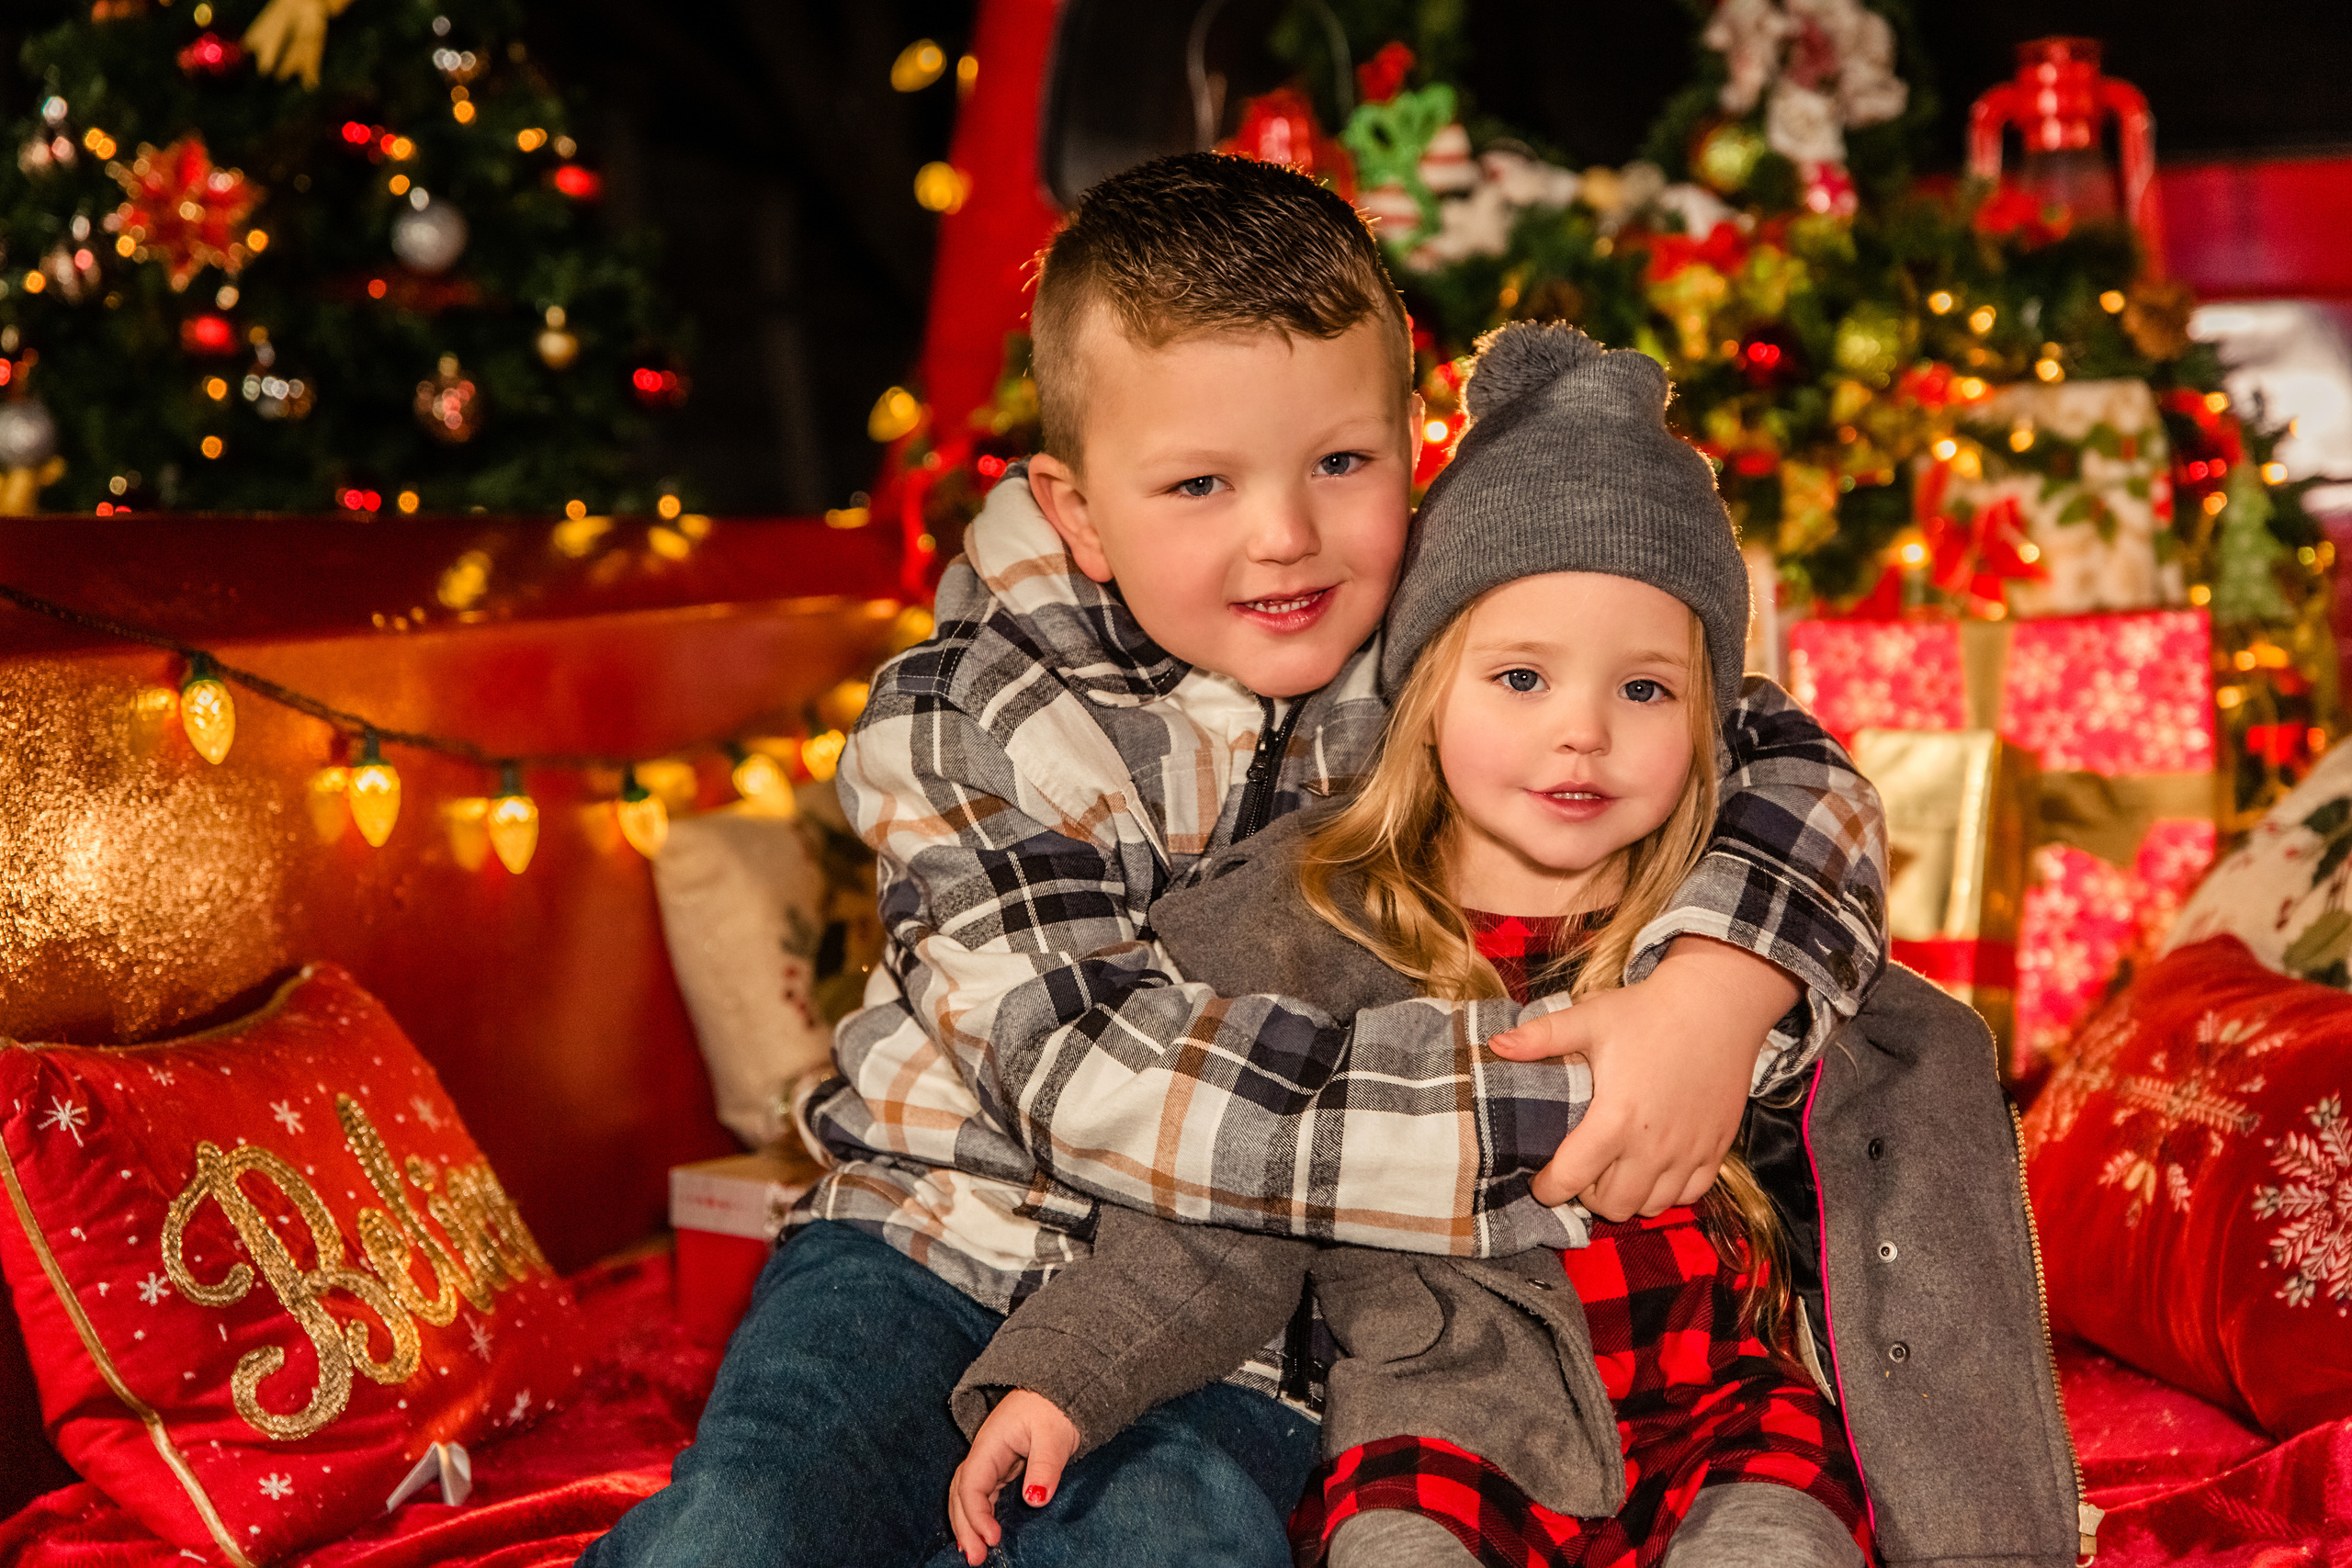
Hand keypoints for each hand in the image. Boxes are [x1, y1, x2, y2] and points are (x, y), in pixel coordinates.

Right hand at [948, 1389, 1080, 1564]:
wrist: (1061, 1388)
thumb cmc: (1057, 1407)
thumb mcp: (1055, 1435)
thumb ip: (1045, 1467)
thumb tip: (1036, 1500)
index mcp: (990, 1442)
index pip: (971, 1483)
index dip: (976, 1513)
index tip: (992, 1538)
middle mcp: (985, 1452)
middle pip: (962, 1492)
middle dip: (964, 1526)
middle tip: (975, 1559)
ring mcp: (991, 1459)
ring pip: (968, 1495)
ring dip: (968, 1524)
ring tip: (974, 1554)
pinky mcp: (1002, 1466)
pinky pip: (982, 1494)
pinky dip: (978, 1515)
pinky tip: (982, 1535)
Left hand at [1487, 937, 1798, 1217]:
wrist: (1717, 1006)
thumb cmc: (1647, 1012)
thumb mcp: (1589, 1018)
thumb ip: (1540, 1037)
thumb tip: (1494, 1046)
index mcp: (1616, 1119)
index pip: (1572, 1180)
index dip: (1549, 1188)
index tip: (1540, 1179)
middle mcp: (1654, 1146)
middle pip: (1612, 1206)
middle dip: (1587, 1195)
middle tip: (1579, 1169)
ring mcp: (1689, 1152)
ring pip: (1651, 1206)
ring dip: (1627, 1196)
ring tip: (1613, 1169)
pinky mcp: (1716, 1150)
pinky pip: (1689, 1195)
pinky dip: (1666, 1191)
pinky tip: (1653, 1166)